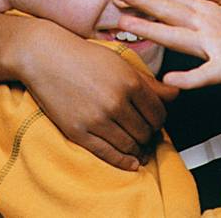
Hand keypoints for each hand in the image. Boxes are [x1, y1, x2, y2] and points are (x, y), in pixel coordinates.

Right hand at [21, 24, 177, 170]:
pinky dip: (124, 162)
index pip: (158, 113)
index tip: (156, 122)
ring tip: (140, 148)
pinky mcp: (79, 132)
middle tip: (148, 135)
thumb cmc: (83, 56)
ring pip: (130, 145)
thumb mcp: (121, 63)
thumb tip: (176, 95)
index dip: (160, 121)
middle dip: (150, 136)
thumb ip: (149, 82)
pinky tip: (132, 163)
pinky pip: (108, 154)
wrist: (45, 57)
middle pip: (145, 131)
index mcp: (129, 82)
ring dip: (139, 150)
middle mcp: (115, 102)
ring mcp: (97, 119)